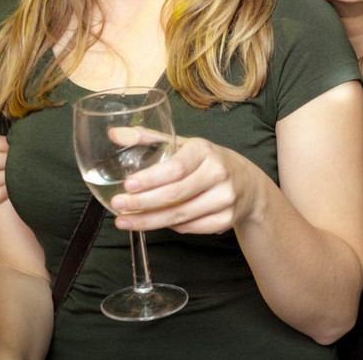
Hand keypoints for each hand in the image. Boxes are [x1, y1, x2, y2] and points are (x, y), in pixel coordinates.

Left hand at [110, 137, 263, 234]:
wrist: (248, 184)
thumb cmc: (207, 161)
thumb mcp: (184, 145)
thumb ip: (149, 139)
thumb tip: (114, 133)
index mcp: (204, 151)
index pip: (176, 167)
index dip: (150, 179)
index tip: (127, 185)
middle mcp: (218, 173)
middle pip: (175, 195)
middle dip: (142, 203)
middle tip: (118, 206)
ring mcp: (224, 198)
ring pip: (180, 216)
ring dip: (149, 221)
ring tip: (125, 221)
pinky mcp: (226, 220)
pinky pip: (190, 228)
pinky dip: (170, 227)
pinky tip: (153, 223)